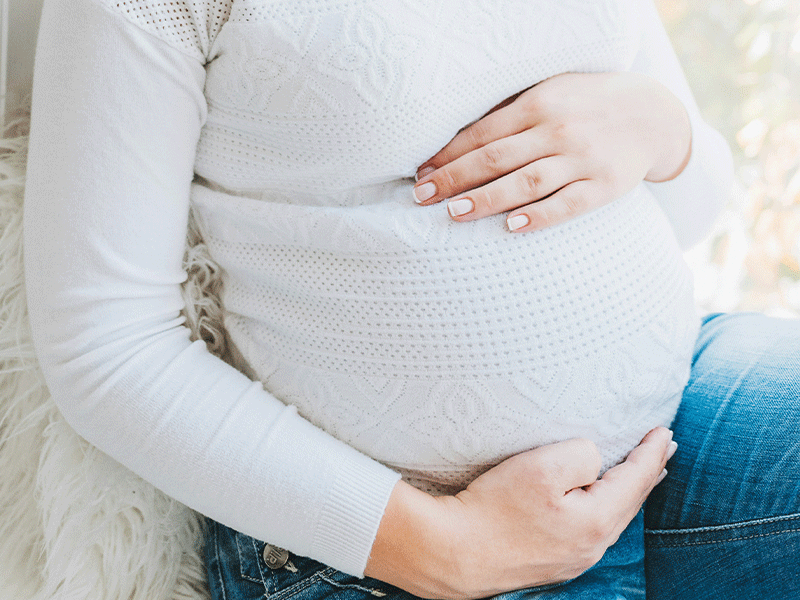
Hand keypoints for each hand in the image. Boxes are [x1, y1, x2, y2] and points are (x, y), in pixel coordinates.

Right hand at [365, 427, 676, 598]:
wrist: (452, 552)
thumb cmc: (494, 507)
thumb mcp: (542, 467)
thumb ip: (581, 455)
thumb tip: (593, 461)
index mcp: (596, 522)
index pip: (636, 480)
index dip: (652, 453)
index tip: (665, 431)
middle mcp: (591, 546)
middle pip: (629, 502)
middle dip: (647, 472)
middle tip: (663, 448)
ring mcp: (571, 559)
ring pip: (611, 517)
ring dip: (627, 491)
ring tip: (639, 473)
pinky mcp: (551, 561)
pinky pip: (591, 528)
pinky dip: (604, 506)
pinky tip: (597, 501)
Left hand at [412, 72, 691, 232]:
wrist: (652, 114)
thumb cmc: (586, 105)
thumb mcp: (550, 95)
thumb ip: (511, 115)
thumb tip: (458, 143)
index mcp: (538, 105)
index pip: (482, 134)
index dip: (448, 155)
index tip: (421, 175)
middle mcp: (557, 130)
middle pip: (496, 158)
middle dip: (455, 178)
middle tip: (423, 197)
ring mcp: (582, 158)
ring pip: (526, 182)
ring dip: (487, 198)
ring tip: (454, 212)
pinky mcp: (604, 185)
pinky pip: (568, 204)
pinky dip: (540, 216)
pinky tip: (512, 226)